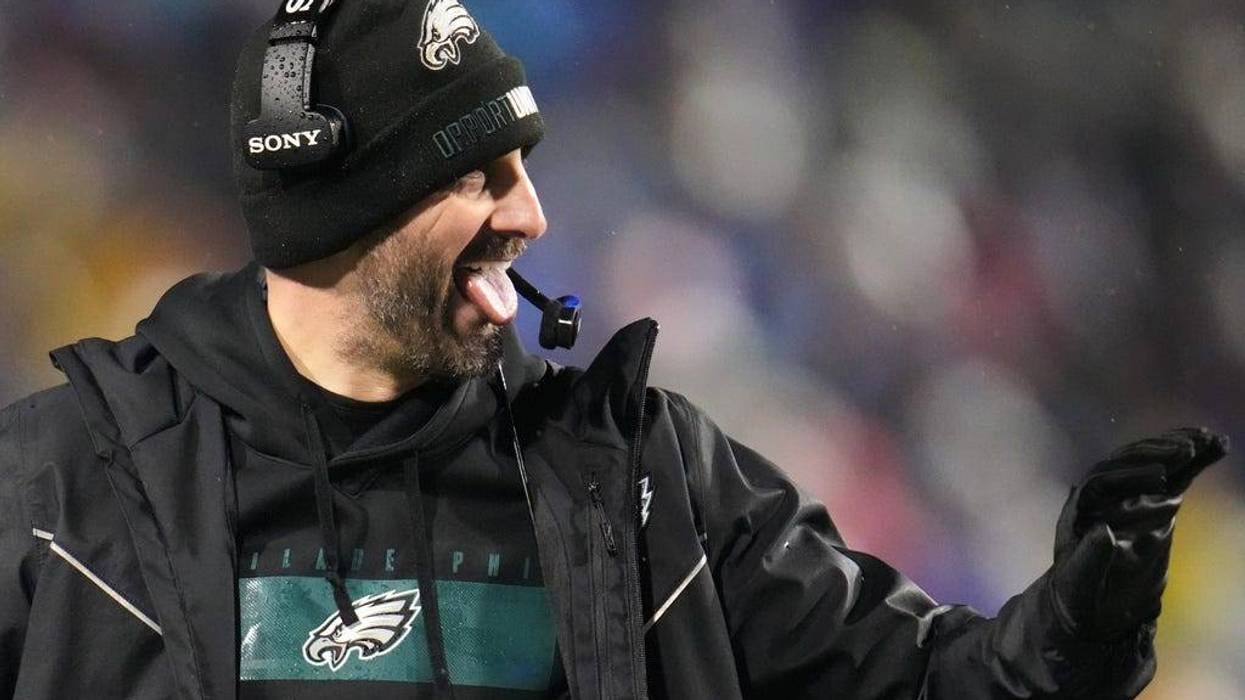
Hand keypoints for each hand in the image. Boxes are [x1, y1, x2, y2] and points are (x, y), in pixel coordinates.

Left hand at [1050, 427, 1228, 640]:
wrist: (1088, 598)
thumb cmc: (1079, 591)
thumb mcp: (1081, 581)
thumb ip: (1091, 558)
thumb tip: (1103, 532)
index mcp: (1080, 508)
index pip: (1101, 482)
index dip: (1130, 476)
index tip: (1160, 476)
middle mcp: (1100, 494)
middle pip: (1125, 462)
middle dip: (1155, 454)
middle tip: (1186, 449)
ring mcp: (1126, 493)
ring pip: (1148, 462)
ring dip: (1174, 448)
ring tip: (1204, 439)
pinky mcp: (1149, 499)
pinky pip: (1171, 474)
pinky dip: (1192, 460)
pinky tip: (1214, 444)